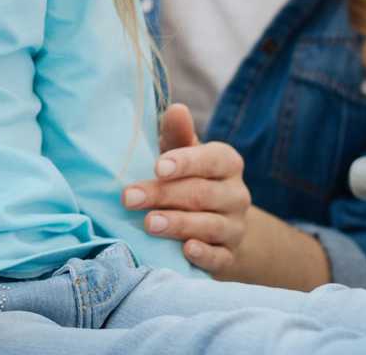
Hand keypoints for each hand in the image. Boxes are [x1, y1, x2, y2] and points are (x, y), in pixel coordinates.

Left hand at [123, 102, 249, 274]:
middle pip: (202, 193)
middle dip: (163, 195)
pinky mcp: (229, 256)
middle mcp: (236, 194)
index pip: (211, 159)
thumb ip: (178, 134)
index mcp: (227, 163)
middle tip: (129, 197)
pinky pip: (220, 257)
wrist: (217, 225)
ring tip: (149, 224)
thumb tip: (176, 109)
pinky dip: (204, 254)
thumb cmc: (189, 179)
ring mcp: (235, 227)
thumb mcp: (183, 153)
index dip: (185, 162)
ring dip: (178, 224)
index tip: (157, 167)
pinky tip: (185, 251)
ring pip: (210, 225)